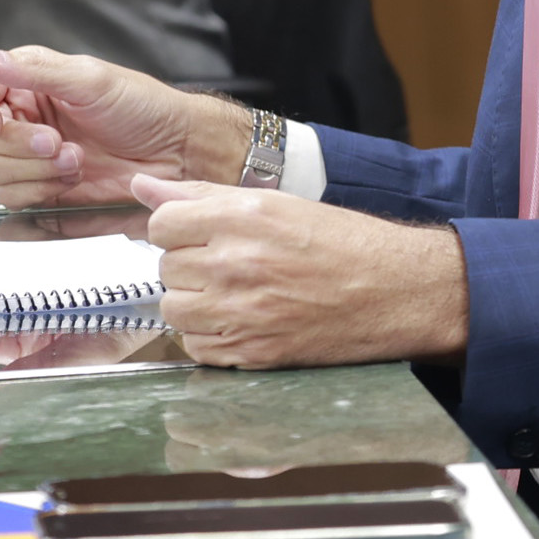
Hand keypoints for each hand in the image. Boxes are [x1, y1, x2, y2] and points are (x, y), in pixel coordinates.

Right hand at [0, 42, 249, 199]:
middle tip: (57, 141)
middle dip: (17, 144)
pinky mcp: (43, 185)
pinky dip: (40, 189)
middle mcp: (24, 116)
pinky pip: (13, 196)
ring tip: (75, 157)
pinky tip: (74, 176)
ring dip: (34, 169)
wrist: (176, 151)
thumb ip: (31, 70)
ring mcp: (32, 153)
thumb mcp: (90, 80)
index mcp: (28, 80)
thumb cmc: (144, 107)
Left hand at [133, 177, 469, 367]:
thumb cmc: (345, 244)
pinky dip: (211, 338)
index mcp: (243, 217)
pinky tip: (243, 321)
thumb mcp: (276, 204)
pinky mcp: (251, 352)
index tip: (198, 235)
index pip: (162, 223)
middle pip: (166, 268)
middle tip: (228, 265)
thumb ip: (202, 195)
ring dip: (195, 304)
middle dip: (189, 266)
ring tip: (233, 295)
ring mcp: (241, 312)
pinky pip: (197, 348)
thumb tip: (142, 186)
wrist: (396, 291)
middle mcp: (237, 263)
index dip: (177, 229)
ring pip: (174, 310)